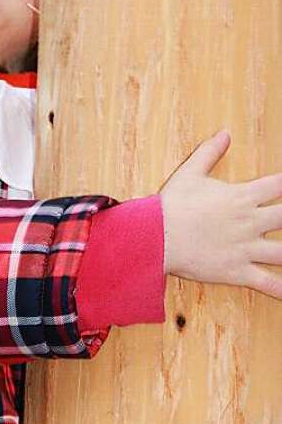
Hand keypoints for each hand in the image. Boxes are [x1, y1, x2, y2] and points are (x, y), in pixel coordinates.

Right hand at [159, 130, 281, 299]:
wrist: (154, 237)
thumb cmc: (171, 205)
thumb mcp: (189, 172)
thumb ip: (210, 152)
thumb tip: (224, 133)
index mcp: (242, 197)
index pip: (280, 185)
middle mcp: (249, 222)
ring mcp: (245, 248)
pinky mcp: (236, 270)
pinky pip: (266, 283)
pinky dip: (281, 289)